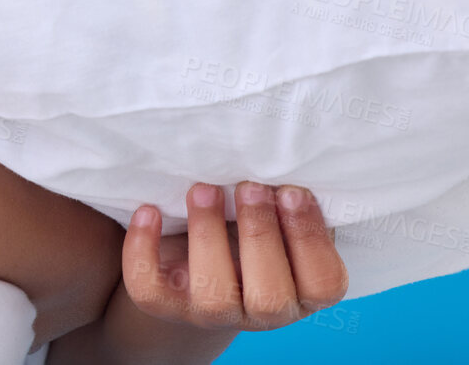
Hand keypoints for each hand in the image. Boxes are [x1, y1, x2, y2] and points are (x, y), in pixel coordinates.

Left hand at [123, 182, 347, 331]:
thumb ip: (284, 201)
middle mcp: (260, 310)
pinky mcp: (165, 304)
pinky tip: (149, 211)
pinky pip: (151, 291)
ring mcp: (210, 312)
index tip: (292, 190)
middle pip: (271, 298)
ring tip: (203, 190)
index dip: (310, 239)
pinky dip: (145, 251)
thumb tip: (289, 156)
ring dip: (209, 238)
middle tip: (249, 187)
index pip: (324, 284)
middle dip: (260, 236)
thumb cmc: (245, 228)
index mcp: (300, 289)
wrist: (190, 269)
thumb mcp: (274, 217)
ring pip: (214, 298)